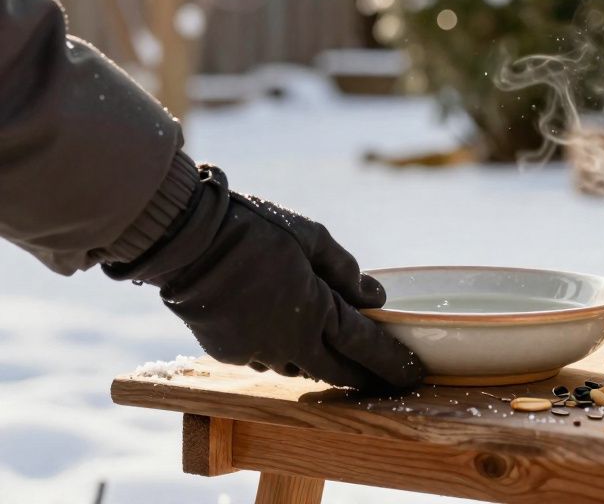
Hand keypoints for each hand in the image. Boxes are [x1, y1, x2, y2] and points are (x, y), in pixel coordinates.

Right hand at [104, 166, 422, 392]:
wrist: (186, 240)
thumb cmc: (254, 229)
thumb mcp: (311, 238)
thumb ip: (347, 271)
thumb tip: (377, 298)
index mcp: (315, 312)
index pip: (365, 347)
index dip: (392, 363)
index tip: (414, 374)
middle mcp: (288, 342)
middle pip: (337, 371)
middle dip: (365, 376)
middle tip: (386, 377)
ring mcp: (255, 351)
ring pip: (300, 367)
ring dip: (322, 361)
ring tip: (339, 353)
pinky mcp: (228, 351)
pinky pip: (266, 359)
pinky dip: (284, 351)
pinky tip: (288, 336)